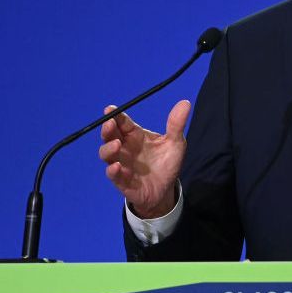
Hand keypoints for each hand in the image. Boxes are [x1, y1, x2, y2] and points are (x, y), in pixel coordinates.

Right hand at [99, 100, 190, 218]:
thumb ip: (176, 124)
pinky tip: (117, 166)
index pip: (122, 122)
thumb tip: (185, 102)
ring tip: (117, 144)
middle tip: (110, 123)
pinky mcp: (121, 181)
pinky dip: (112, 171)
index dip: (115, 115)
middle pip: (109, 135)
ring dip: (108, 148)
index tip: (110, 109)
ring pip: (106, 154)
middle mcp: (124, 148)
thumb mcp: (175, 143)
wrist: (166, 189)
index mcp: (135, 135)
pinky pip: (113, 175)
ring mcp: (121, 164)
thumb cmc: (167, 163)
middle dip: (107, 128)